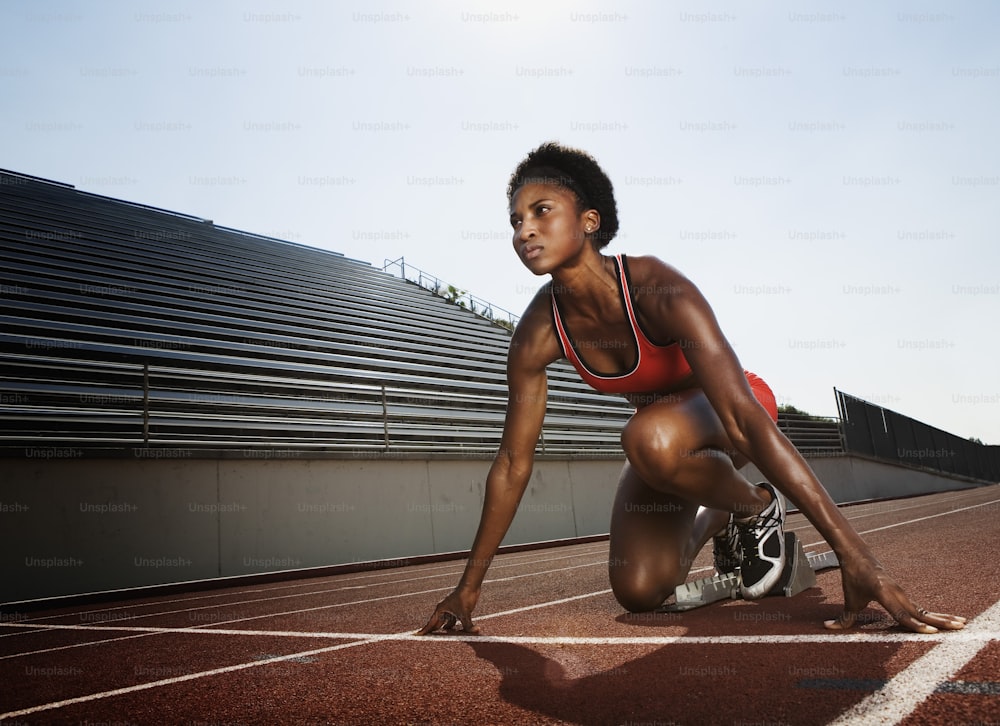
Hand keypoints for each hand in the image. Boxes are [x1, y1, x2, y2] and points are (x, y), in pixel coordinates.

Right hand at [416, 587, 480, 634]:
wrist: (471, 585)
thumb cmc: (464, 596)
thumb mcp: (465, 612)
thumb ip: (468, 624)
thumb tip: (475, 631)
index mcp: (440, 610)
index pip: (430, 623)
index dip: (424, 630)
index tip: (416, 635)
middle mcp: (444, 610)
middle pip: (436, 624)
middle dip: (433, 632)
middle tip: (427, 642)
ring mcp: (451, 610)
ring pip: (445, 623)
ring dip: (444, 631)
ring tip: (441, 640)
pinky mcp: (458, 610)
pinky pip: (454, 621)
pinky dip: (454, 627)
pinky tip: (456, 633)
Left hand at [823, 551, 966, 633]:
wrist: (857, 553)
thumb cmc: (852, 577)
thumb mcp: (849, 598)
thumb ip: (843, 617)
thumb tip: (827, 627)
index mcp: (884, 594)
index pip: (901, 613)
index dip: (914, 624)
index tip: (930, 632)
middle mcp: (897, 593)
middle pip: (920, 611)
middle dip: (939, 621)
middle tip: (958, 628)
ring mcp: (902, 592)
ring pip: (923, 608)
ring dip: (942, 617)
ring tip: (961, 624)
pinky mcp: (903, 592)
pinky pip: (919, 605)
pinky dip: (933, 613)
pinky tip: (945, 619)